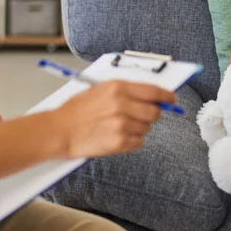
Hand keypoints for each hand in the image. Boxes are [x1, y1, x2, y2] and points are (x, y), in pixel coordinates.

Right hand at [51, 81, 176, 157]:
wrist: (58, 131)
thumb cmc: (76, 110)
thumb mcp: (100, 90)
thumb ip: (126, 91)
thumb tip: (152, 95)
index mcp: (117, 87)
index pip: (153, 91)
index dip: (167, 96)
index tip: (172, 100)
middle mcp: (121, 104)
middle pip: (155, 112)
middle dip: (152, 115)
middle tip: (140, 117)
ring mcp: (121, 124)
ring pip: (147, 128)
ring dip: (138, 129)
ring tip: (119, 127)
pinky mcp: (118, 143)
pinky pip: (139, 143)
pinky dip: (132, 142)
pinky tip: (117, 137)